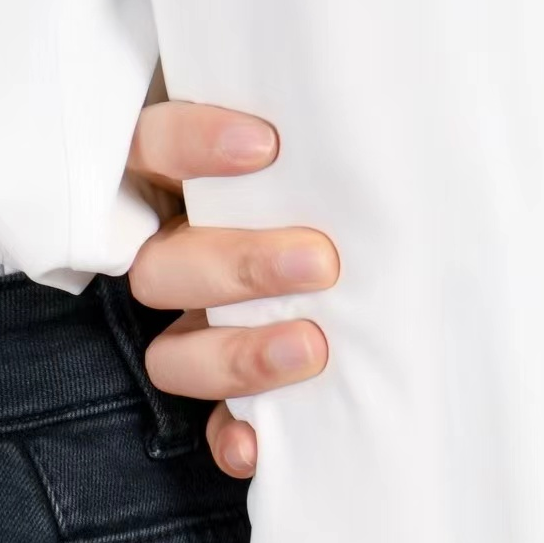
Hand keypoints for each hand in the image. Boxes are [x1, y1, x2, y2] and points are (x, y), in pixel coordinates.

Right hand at [122, 89, 338, 479]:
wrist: (348, 241)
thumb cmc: (325, 164)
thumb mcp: (304, 134)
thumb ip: (315, 125)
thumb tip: (392, 98)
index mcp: (172, 174)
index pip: (150, 143)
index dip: (193, 146)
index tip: (266, 146)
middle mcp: (167, 247)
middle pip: (162, 264)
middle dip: (240, 265)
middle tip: (320, 261)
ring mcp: (185, 321)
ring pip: (170, 351)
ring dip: (238, 354)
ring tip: (313, 347)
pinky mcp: (213, 379)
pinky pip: (201, 421)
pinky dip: (228, 434)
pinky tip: (260, 444)